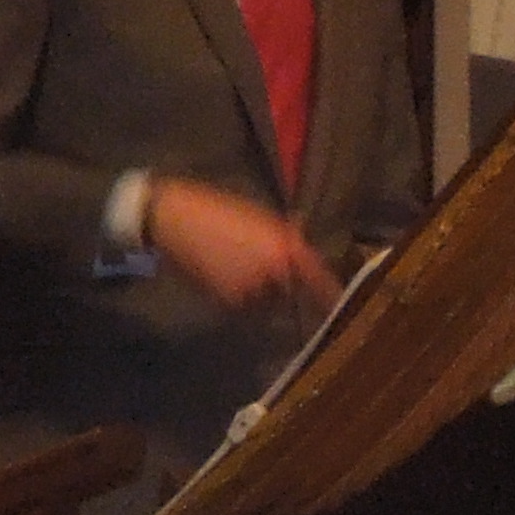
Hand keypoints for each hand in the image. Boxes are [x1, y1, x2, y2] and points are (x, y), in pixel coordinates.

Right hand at [145, 178, 334, 314]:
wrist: (175, 219)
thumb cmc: (217, 210)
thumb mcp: (258, 216)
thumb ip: (284, 234)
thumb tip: (301, 240)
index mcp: (284, 248)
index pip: (316, 277)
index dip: (329, 292)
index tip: (339, 302)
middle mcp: (273, 274)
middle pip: (288, 292)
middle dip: (281, 284)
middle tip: (260, 265)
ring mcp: (249, 290)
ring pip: (264, 301)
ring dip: (259, 291)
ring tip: (236, 267)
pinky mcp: (226, 301)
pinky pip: (242, 305)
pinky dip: (237, 295)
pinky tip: (221, 273)